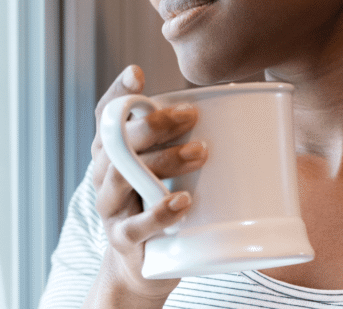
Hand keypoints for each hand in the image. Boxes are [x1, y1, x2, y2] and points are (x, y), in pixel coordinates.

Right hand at [85, 65, 207, 306]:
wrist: (141, 269)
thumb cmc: (159, 207)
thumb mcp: (163, 171)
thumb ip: (181, 142)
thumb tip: (239, 110)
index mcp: (111, 154)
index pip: (105, 116)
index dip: (117, 93)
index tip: (137, 73)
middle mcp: (102, 176)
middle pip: (118, 142)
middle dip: (154, 124)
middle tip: (191, 115)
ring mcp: (110, 209)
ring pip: (124, 177)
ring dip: (164, 160)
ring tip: (200, 152)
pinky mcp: (123, 240)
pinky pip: (135, 226)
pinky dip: (158, 212)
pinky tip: (182, 201)